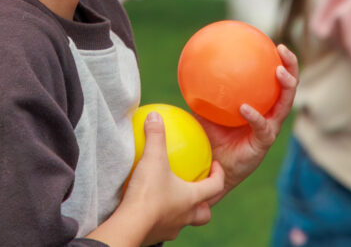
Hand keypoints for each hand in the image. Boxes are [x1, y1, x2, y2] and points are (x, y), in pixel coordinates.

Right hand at [126, 113, 226, 242]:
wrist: (131, 225)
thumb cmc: (148, 192)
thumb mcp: (153, 158)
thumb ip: (156, 136)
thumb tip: (155, 115)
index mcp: (192, 197)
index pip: (215, 186)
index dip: (218, 175)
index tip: (215, 165)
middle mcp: (186, 215)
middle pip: (204, 212)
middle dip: (205, 202)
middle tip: (198, 189)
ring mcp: (172, 228)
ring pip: (185, 221)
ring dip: (182, 210)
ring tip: (173, 198)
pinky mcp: (156, 235)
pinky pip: (164, 225)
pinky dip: (161, 216)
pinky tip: (149, 206)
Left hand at [197, 44, 297, 200]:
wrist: (212, 167)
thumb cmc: (210, 137)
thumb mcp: (204, 109)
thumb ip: (202, 90)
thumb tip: (190, 66)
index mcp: (261, 105)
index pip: (275, 81)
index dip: (281, 62)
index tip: (276, 44)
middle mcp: (270, 116)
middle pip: (288, 89)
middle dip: (291, 68)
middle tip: (283, 51)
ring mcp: (269, 130)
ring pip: (285, 107)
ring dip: (285, 88)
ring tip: (279, 73)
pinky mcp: (262, 144)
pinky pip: (262, 127)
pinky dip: (255, 116)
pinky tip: (244, 107)